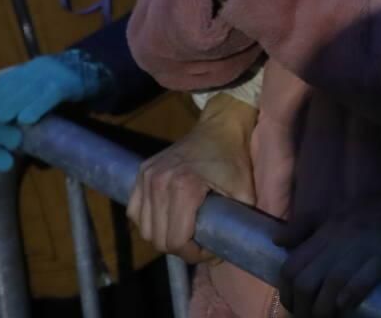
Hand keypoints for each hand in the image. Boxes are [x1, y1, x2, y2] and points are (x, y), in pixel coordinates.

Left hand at [0, 50, 113, 154]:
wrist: (100, 70)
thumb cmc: (69, 82)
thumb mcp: (44, 81)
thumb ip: (26, 85)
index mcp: (32, 67)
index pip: (6, 79)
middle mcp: (40, 67)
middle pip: (14, 84)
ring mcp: (54, 74)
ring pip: (29, 89)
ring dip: (12, 105)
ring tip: (0, 119)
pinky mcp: (68, 84)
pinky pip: (50, 96)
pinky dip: (37, 107)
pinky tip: (25, 119)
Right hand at [128, 94, 256, 262]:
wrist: (221, 127)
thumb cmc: (234, 159)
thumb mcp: (245, 193)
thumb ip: (236, 224)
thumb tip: (228, 252)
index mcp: (184, 187)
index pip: (175, 240)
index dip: (193, 254)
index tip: (209, 249)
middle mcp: (159, 182)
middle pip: (158, 239)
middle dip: (180, 249)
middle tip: (199, 243)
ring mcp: (147, 176)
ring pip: (144, 229)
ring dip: (164, 236)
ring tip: (185, 231)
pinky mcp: (141, 172)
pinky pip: (135, 211)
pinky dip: (149, 222)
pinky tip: (167, 219)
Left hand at [278, 153, 380, 316]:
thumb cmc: (379, 209)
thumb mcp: (338, 213)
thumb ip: (307, 227)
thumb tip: (277, 242)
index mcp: (327, 230)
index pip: (292, 266)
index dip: (286, 292)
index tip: (293, 305)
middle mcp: (340, 240)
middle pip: (306, 280)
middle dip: (301, 307)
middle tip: (308, 317)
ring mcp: (364, 248)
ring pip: (331, 284)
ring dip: (323, 310)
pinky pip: (363, 280)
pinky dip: (351, 296)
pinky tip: (346, 306)